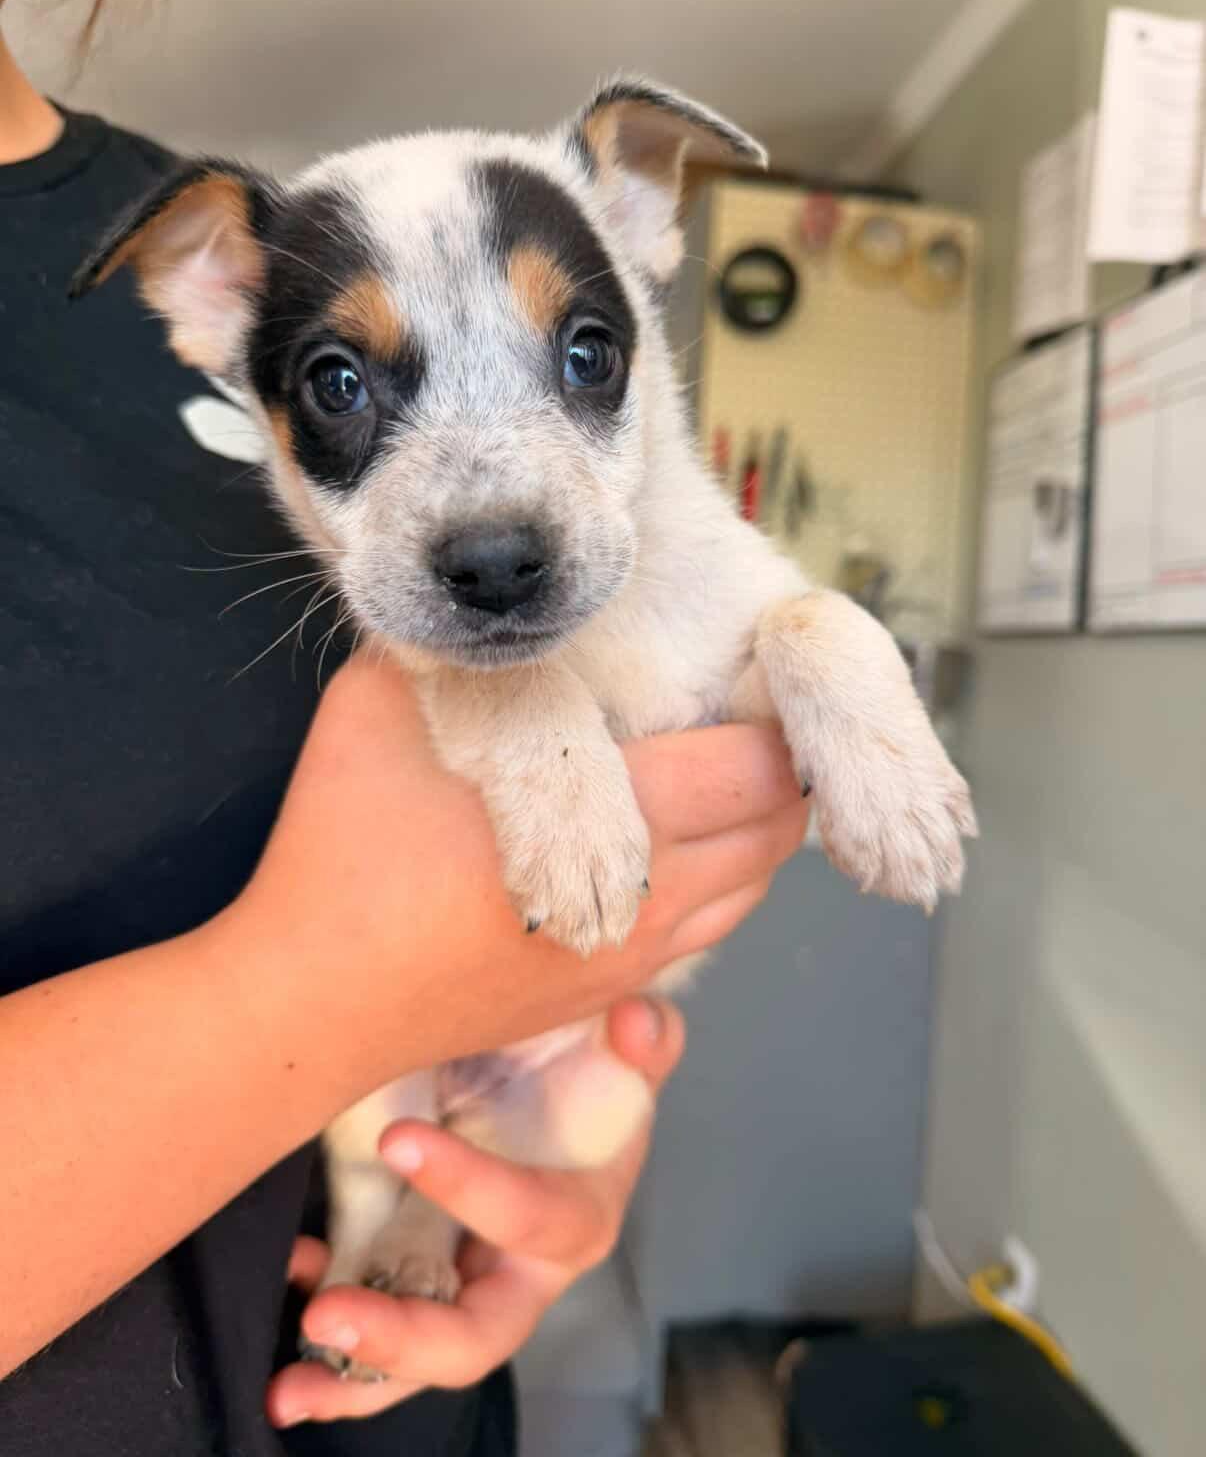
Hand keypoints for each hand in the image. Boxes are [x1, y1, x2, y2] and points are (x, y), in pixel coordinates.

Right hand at [218, 653, 807, 1111]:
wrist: (309, 1002)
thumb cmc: (343, 848)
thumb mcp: (388, 706)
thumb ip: (464, 647)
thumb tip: (504, 602)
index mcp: (623, 818)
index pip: (760, 766)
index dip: (781, 716)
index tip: (762, 668)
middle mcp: (654, 897)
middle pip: (775, 831)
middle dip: (782, 770)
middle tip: (755, 711)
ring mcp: (635, 958)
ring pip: (751, 886)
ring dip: (755, 828)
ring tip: (726, 772)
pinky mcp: (607, 992)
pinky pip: (707, 929)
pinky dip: (720, 879)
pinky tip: (676, 839)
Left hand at [266, 995, 685, 1426]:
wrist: (549, 1088)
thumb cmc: (588, 1075)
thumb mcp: (622, 1051)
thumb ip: (643, 1039)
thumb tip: (632, 1023)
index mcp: (578, 1218)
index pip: (530, 1218)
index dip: (469, 1187)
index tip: (397, 1140)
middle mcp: (522, 1273)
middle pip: (474, 1335)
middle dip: (403, 1338)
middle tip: (330, 1315)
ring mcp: (464, 1288)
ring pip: (416, 1358)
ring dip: (351, 1375)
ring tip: (288, 1384)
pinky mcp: (416, 1284)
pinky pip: (375, 1326)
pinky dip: (328, 1327)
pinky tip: (293, 1278)